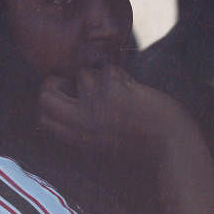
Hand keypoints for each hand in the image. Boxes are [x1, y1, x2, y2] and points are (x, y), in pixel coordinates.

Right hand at [37, 64, 192, 162]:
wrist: (171, 143)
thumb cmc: (142, 141)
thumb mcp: (104, 140)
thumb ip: (84, 126)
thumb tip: (69, 94)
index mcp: (78, 140)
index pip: (43, 118)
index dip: (48, 102)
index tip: (65, 95)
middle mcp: (81, 126)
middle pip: (45, 95)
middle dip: (55, 82)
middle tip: (77, 82)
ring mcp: (96, 108)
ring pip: (82, 75)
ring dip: (100, 76)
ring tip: (120, 90)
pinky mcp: (113, 92)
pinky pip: (108, 70)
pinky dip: (120, 74)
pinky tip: (133, 89)